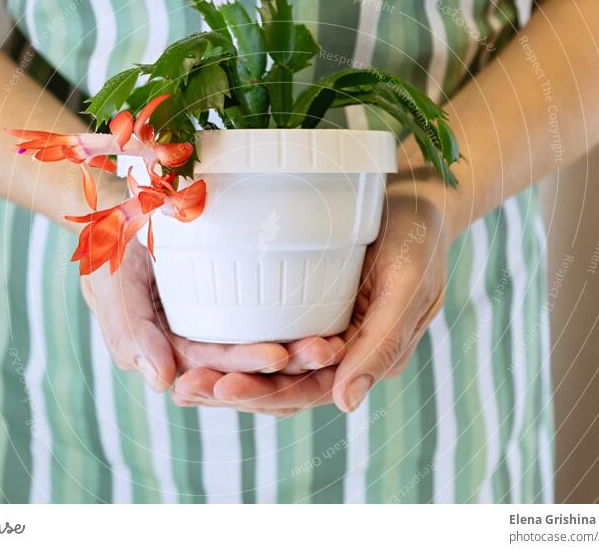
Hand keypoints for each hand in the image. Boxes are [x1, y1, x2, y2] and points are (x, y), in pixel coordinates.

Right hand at [80, 238, 346, 391]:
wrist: (123, 203)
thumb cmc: (111, 242)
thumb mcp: (110, 282)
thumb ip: (129, 330)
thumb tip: (160, 382)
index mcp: (170, 349)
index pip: (210, 365)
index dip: (242, 365)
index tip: (279, 356)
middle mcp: (201, 342)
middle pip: (246, 362)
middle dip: (287, 363)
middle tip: (326, 351)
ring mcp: (222, 321)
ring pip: (265, 344)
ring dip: (301, 350)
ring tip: (336, 344)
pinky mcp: (238, 296)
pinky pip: (271, 314)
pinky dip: (299, 321)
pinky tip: (332, 320)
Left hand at [172, 177, 452, 413]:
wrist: (416, 193)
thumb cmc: (417, 234)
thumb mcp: (406, 283)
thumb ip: (382, 342)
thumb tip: (345, 404)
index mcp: (367, 357)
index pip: (309, 390)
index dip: (264, 394)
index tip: (219, 387)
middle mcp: (340, 351)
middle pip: (279, 385)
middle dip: (233, 391)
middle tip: (184, 390)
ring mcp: (320, 328)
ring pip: (267, 367)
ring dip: (226, 375)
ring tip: (181, 379)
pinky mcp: (305, 304)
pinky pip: (266, 332)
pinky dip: (235, 344)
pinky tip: (197, 343)